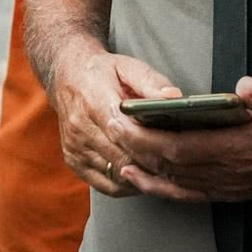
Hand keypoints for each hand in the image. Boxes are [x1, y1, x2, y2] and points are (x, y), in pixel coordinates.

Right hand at [47, 46, 179, 197]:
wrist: (66, 75)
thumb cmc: (102, 72)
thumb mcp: (128, 66)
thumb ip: (151, 81)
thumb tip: (174, 98)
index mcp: (94, 102)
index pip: (126, 133)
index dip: (155, 145)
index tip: (181, 151)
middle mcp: (81, 128)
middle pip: (125, 159)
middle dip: (157, 167)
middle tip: (185, 169)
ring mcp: (75, 148)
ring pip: (119, 177)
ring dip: (146, 179)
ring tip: (169, 174)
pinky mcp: (73, 161)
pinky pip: (108, 186)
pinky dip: (131, 186)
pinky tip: (146, 177)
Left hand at [110, 77, 251, 203]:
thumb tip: (245, 86)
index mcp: (241, 148)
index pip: (180, 147)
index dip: (146, 137)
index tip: (122, 121)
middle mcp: (231, 173)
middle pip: (170, 165)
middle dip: (135, 149)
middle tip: (108, 130)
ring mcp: (232, 186)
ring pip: (177, 184)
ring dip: (145, 172)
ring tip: (117, 158)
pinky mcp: (235, 192)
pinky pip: (192, 196)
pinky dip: (165, 190)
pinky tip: (149, 182)